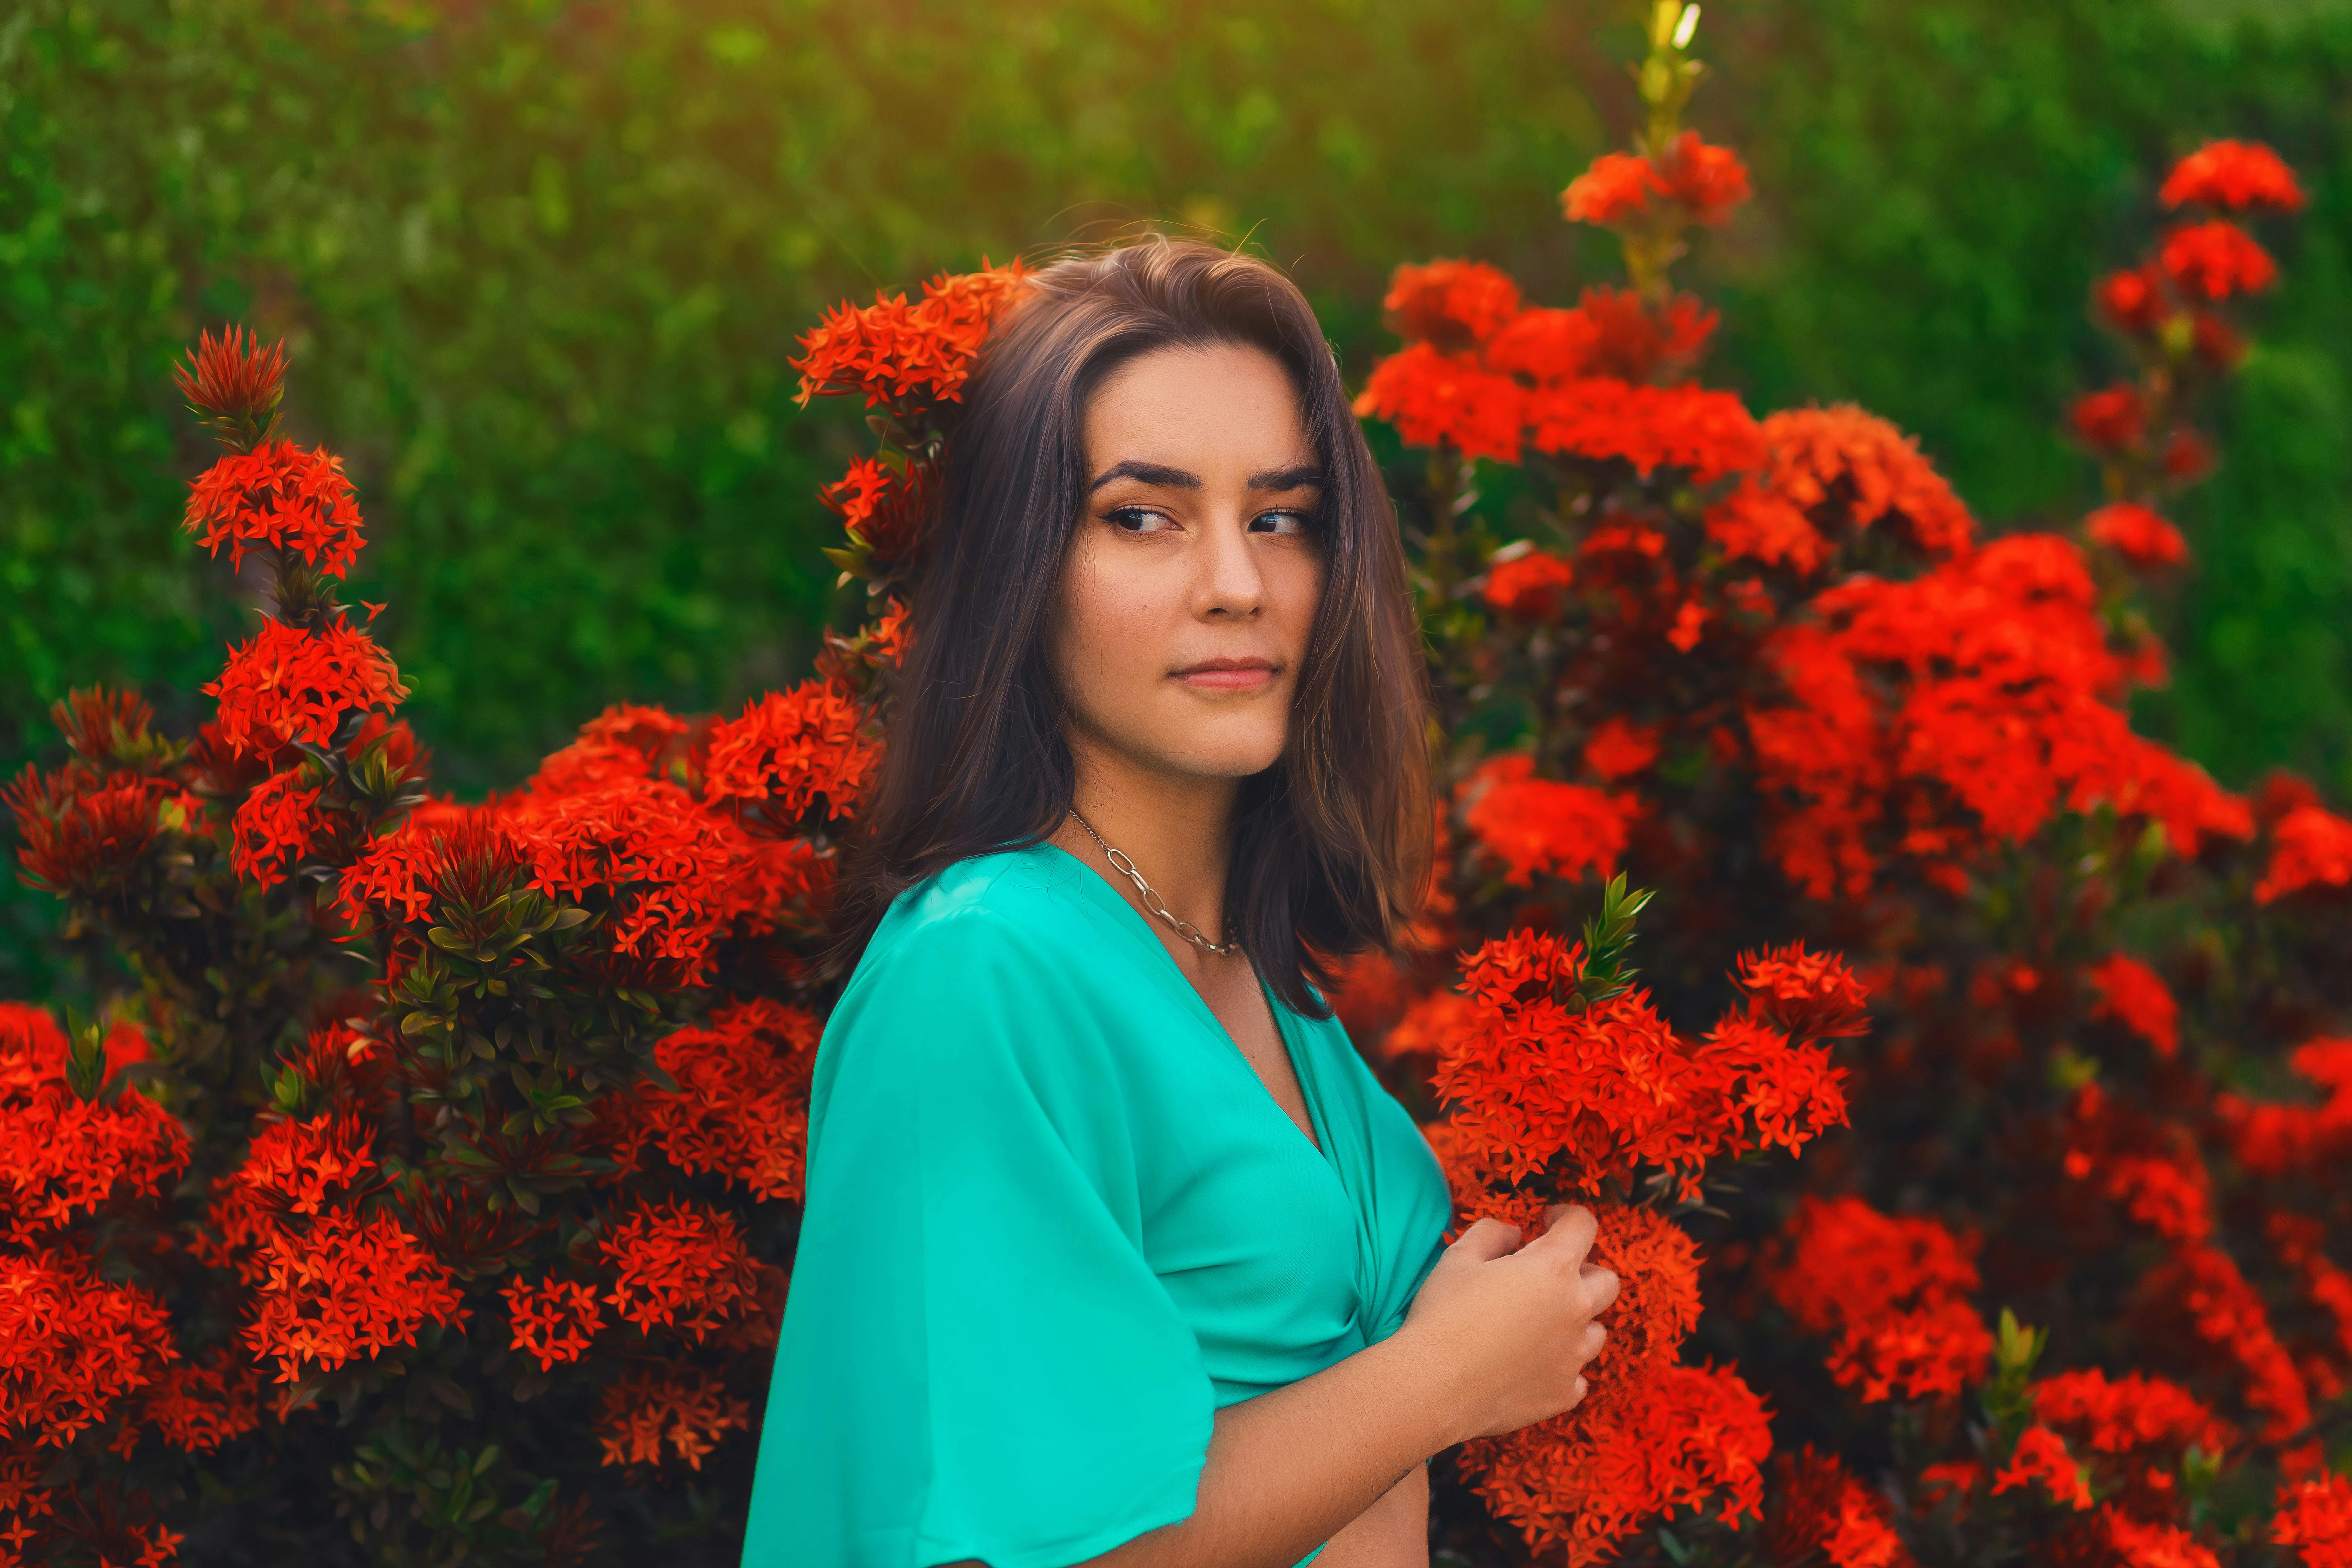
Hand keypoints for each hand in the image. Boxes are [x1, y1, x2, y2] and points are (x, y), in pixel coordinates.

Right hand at [1395, 1203, 1620, 1443]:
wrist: (1433, 1387)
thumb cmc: (1443, 1316)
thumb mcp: (1458, 1257)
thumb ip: (1492, 1233)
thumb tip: (1514, 1234)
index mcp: (1552, 1269)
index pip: (1583, 1226)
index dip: (1566, 1217)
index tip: (1547, 1222)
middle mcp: (1575, 1310)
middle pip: (1607, 1282)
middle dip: (1583, 1272)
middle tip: (1549, 1277)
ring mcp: (1573, 1356)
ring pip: (1596, 1332)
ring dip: (1575, 1323)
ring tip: (1539, 1326)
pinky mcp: (1563, 1394)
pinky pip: (1577, 1377)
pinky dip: (1561, 1368)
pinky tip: (1530, 1366)